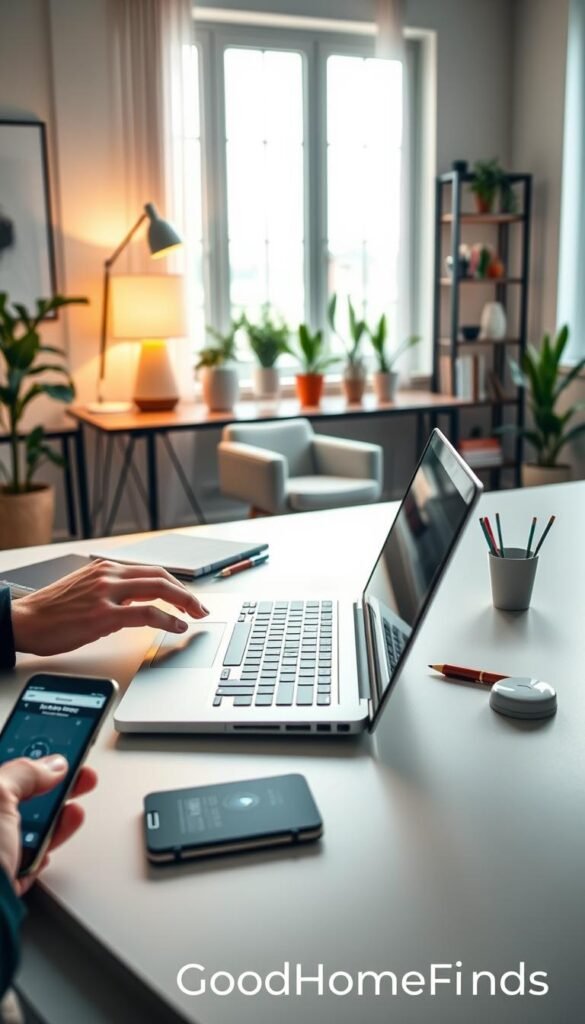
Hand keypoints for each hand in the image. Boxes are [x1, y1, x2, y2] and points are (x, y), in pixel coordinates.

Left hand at [0, 755, 96, 895]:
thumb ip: (26, 773)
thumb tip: (51, 765)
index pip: (4, 766)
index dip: (31, 752)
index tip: (60, 749)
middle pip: (17, 797)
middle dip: (51, 787)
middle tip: (78, 779)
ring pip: (24, 828)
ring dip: (53, 820)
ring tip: (72, 814)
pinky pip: (23, 860)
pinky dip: (41, 854)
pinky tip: (48, 851)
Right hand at [11, 560, 208, 655]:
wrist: (23, 620)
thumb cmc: (51, 611)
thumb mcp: (84, 591)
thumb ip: (111, 593)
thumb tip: (135, 605)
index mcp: (105, 568)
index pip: (151, 571)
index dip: (174, 583)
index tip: (186, 596)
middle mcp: (109, 575)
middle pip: (161, 576)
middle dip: (186, 592)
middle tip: (200, 606)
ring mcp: (107, 593)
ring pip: (159, 589)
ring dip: (183, 602)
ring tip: (195, 615)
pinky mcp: (104, 615)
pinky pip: (146, 614)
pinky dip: (168, 619)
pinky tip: (177, 627)